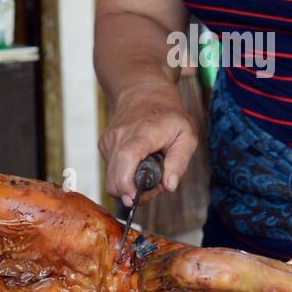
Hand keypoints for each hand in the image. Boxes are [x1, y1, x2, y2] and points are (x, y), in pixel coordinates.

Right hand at [99, 80, 197, 205]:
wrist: (143, 93)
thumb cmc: (169, 115)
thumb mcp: (187, 135)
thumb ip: (179, 162)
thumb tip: (169, 186)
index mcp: (144, 131)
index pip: (126, 157)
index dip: (126, 182)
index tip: (133, 198)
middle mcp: (120, 136)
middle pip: (114, 177)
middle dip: (132, 194)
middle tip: (154, 186)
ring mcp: (109, 141)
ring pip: (112, 179)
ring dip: (130, 185)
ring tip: (148, 169)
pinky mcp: (104, 146)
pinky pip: (112, 172)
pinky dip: (124, 176)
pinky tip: (137, 163)